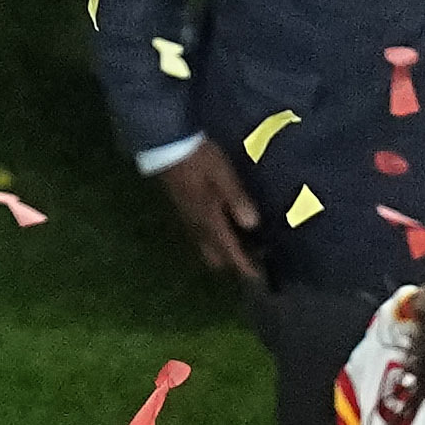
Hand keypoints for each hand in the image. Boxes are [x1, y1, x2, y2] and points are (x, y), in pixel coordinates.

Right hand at [151, 151, 259, 284]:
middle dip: (232, 262)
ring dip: (223, 250)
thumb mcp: (223, 176)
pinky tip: (225, 226)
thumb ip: (237, 200)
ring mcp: (188, 220)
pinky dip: (214, 238)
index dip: (244, 266)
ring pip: (206, 247)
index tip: (258, 277)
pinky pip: (200, 235)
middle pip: (215, 257)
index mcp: (209, 220)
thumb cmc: (199, 160)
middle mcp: (198, 226)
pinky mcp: (184, 211)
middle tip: (252, 257)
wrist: (166, 147)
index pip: (229, 251)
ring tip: (243, 243)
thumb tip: (253, 224)